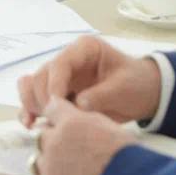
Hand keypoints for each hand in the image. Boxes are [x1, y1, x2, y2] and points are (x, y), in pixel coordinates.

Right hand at [17, 34, 161, 127]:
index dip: (54, 84)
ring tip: (38, 123)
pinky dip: (32, 111)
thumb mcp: (124, 87)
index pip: (60, 64)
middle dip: (43, 98)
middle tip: (52, 119)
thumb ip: (101, 94)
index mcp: (84, 50)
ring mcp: (61, 78)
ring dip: (33, 105)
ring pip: (34, 87)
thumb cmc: (136, 84)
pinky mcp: (59, 95)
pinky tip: (31, 125)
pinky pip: (37, 100)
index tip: (56, 105)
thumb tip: (78, 104)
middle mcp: (68, 61)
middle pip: (41, 76)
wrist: (144, 95)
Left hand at [37, 96, 132, 174]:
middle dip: (54, 137)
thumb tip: (74, 119)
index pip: (51, 107)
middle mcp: (55, 141)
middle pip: (43, 133)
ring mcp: (50, 166)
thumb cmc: (126, 158)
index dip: (59, 114)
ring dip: (53, 159)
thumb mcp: (107, 127)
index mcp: (70, 122)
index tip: (63, 120)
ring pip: (42, 156)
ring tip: (74, 169)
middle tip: (72, 148)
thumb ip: (84, 120)